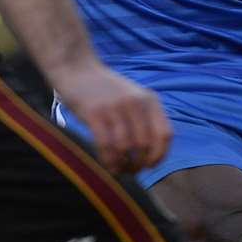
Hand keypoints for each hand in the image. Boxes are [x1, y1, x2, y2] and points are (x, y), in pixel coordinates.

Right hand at [50, 63, 170, 174]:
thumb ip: (144, 119)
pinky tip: (107, 165)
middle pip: (145, 145)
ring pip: (126, 147)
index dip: (159, 155)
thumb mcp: (133, 98)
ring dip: (123, 165)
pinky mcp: (94, 113)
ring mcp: (115, 107)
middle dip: (138, 164)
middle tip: (130, 172)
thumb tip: (151, 155)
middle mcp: (136, 103)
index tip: (150, 166)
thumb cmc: (105, 90)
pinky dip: (108, 160)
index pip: (164, 135)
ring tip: (118, 170)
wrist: (77, 69)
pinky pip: (105, 144)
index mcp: (150, 100)